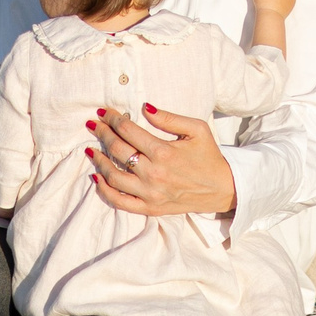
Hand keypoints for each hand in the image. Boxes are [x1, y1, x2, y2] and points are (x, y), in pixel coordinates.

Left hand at [87, 103, 237, 216]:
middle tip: (93, 125)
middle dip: (102, 134)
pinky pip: (119, 201)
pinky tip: (97, 177)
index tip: (104, 113)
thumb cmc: (209, 155)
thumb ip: (169, 118)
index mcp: (164, 152)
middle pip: (117, 150)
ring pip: (113, 176)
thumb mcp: (197, 129)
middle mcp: (153, 173)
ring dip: (98, 160)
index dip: (113, 119)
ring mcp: (150, 193)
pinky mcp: (150, 207)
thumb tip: (145, 107)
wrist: (223, 188)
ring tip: (92, 149)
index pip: (128, 131)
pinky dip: (104, 190)